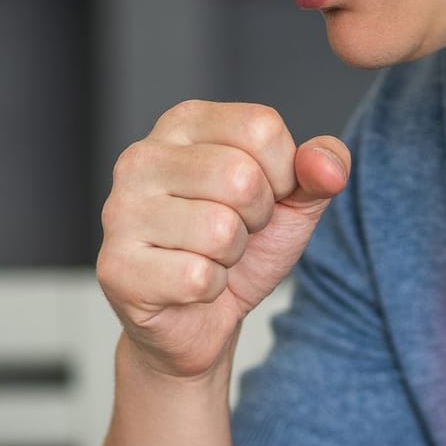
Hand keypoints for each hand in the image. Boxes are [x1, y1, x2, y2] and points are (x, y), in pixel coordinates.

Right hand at [98, 100, 350, 380]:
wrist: (197, 321)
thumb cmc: (238, 251)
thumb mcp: (291, 203)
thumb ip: (319, 170)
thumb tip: (328, 166)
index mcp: (182, 125)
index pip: (261, 127)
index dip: (282, 175)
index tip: (261, 199)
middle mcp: (142, 158)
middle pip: (241, 177)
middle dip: (256, 219)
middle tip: (232, 235)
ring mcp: (121, 212)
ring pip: (220, 230)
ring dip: (231, 257)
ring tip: (209, 258)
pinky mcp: (118, 267)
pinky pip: (198, 277)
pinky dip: (210, 290)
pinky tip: (188, 286)